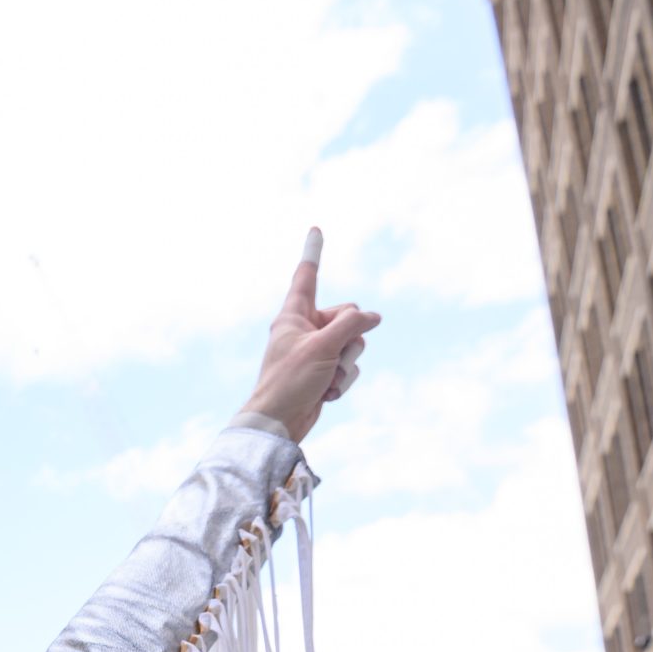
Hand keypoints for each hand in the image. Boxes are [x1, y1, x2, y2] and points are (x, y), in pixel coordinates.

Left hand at [243, 228, 380, 443]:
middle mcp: (304, 328)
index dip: (313, 252)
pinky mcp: (323, 371)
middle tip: (330, 358)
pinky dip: (341, 381)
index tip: (316, 228)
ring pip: (353, 344)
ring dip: (346, 365)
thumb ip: (351, 324)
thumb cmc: (290, 382)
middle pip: (348, 316)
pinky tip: (325, 394)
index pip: (307, 276)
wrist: (279, 423)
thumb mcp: (323, 347)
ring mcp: (316, 351)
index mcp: (293, 315)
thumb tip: (373, 317)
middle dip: (350, 338)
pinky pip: (348, 367)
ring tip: (324, 379)